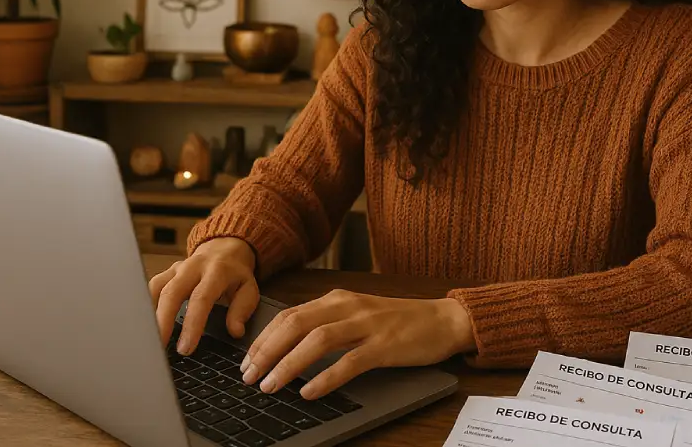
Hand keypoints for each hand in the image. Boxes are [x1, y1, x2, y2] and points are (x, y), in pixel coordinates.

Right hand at [148, 237, 258, 355]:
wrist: (224, 249)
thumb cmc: (236, 274)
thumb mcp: (249, 289)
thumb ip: (242, 309)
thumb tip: (235, 331)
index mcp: (216, 271)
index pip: (201, 299)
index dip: (192, 324)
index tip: (186, 348)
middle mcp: (193, 267)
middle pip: (172, 293)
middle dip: (163, 322)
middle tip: (159, 348)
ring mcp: (176, 269)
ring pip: (156, 289)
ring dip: (150, 315)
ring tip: (149, 340)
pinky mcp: (166, 273)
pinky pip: (151, 288)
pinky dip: (145, 306)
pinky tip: (145, 325)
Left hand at [239, 289, 475, 400]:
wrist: (444, 320)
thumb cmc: (399, 322)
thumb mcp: (357, 315)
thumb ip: (327, 324)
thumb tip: (288, 347)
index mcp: (336, 299)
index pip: (288, 315)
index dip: (263, 339)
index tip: (246, 362)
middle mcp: (347, 307)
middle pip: (295, 324)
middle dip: (266, 352)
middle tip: (248, 377)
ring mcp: (367, 325)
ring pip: (317, 341)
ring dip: (288, 364)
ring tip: (270, 386)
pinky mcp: (385, 345)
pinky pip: (349, 362)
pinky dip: (325, 378)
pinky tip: (309, 392)